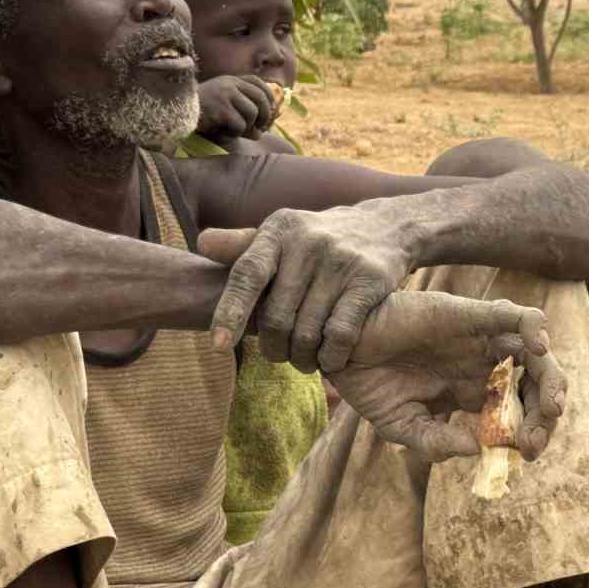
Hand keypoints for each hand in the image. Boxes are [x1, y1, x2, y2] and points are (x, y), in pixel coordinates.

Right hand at [196, 75, 280, 143]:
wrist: (176, 112)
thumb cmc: (203, 113)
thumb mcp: (224, 105)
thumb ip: (243, 111)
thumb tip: (262, 132)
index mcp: (232, 80)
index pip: (259, 84)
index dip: (269, 99)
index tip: (270, 112)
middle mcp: (230, 84)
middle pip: (261, 99)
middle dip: (265, 116)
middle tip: (260, 129)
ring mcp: (225, 95)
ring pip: (252, 112)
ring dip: (248, 126)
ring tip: (236, 130)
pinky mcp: (220, 109)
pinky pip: (240, 124)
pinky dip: (235, 133)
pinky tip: (224, 132)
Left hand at [198, 210, 415, 372]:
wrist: (386, 226)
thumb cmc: (320, 239)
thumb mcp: (283, 233)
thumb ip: (243, 244)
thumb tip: (203, 244)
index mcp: (279, 230)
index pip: (247, 274)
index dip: (229, 313)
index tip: (218, 347)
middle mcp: (309, 242)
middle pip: (276, 316)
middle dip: (272, 347)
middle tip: (278, 356)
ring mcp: (341, 261)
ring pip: (306, 332)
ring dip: (301, 358)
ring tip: (302, 361)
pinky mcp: (370, 281)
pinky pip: (340, 334)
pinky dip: (330, 357)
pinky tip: (330, 360)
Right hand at [325, 291, 566, 461]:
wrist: (344, 350)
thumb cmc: (372, 386)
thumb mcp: (405, 427)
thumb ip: (437, 442)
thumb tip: (475, 450)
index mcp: (476, 392)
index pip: (521, 413)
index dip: (531, 433)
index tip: (525, 455)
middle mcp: (486, 365)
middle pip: (536, 386)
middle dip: (545, 414)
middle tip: (535, 440)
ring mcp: (483, 340)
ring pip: (537, 354)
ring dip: (552, 380)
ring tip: (551, 408)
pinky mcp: (475, 316)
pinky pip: (518, 316)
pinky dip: (536, 329)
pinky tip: (539, 350)